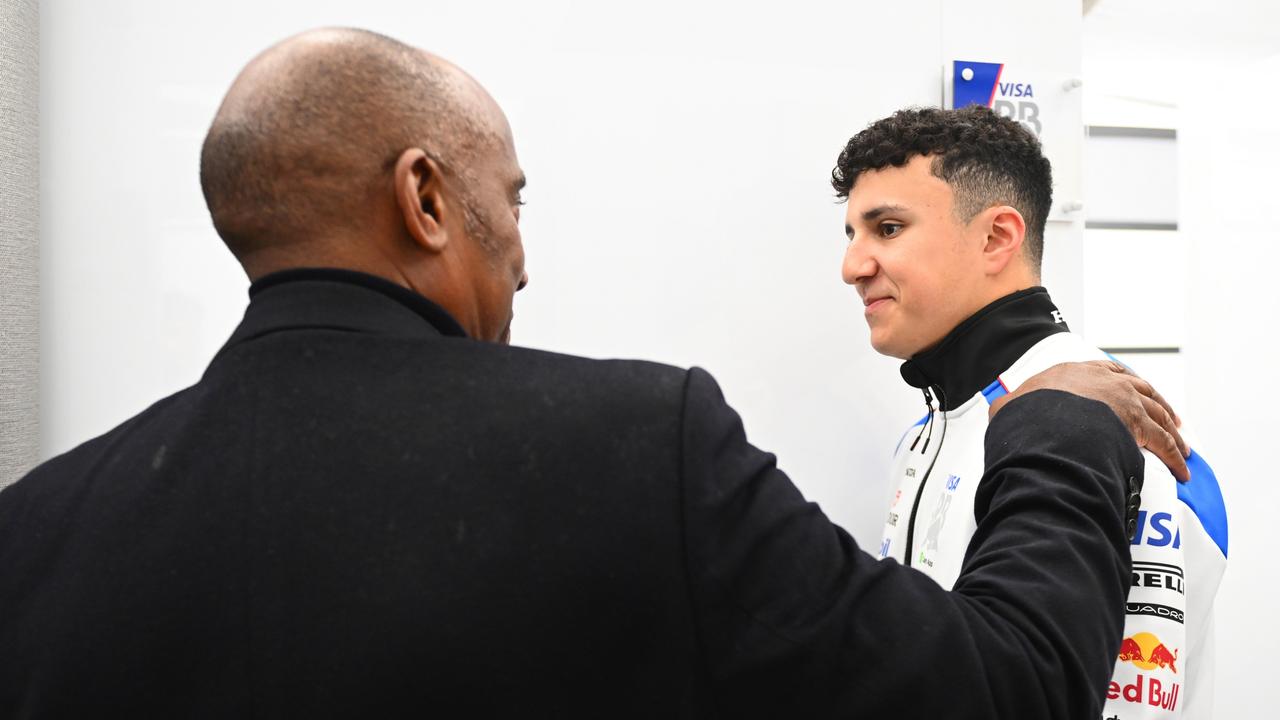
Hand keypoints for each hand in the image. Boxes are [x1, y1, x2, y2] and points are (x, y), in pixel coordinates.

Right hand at [989, 360, 1189, 480]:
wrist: (1043, 422)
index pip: (1108, 371)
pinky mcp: (1139, 425)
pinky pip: (1164, 442)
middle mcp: (1105, 381)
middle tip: (1169, 420)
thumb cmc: (1025, 416)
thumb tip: (1001, 411)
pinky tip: (1181, 469)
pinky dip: (1175, 456)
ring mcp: (1125, 401)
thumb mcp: (1010, 405)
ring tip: (1182, 448)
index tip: (1133, 389)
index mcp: (1075, 373)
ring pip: (1159, 414)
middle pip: (1142, 389)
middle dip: (1158, 405)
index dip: (1124, 381)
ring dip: (1173, 432)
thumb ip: (1011, 406)